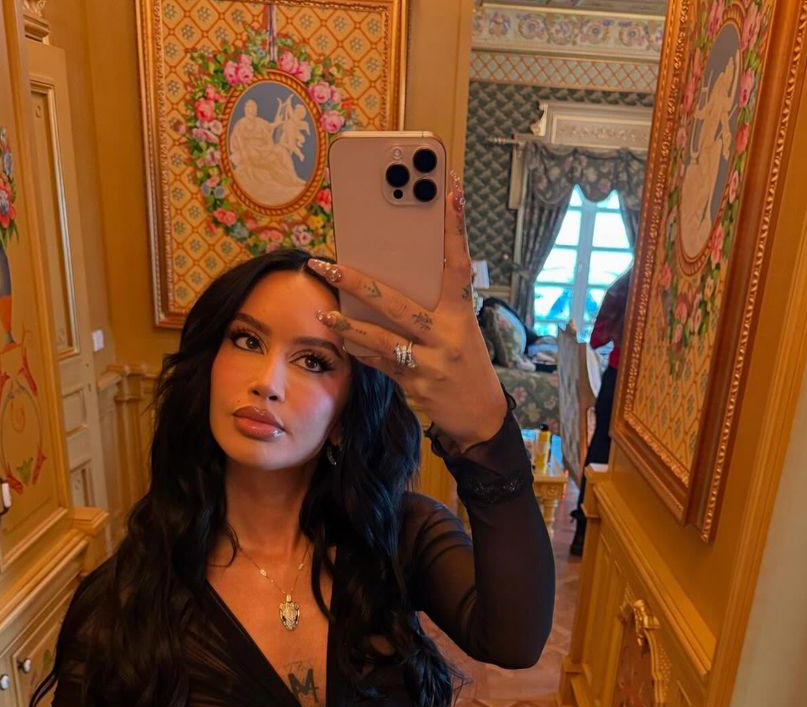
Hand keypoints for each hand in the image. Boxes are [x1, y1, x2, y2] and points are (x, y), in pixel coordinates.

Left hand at [307, 171, 506, 449]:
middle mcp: (446, 335)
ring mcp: (431, 362)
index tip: (450, 189)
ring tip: (324, 312)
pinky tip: (343, 341)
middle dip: (358, 282)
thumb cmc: (467, 365)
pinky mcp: (417, 384)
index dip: (455, 227)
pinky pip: (380, 363)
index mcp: (460, 314)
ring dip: (348, 324)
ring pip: (381, 337)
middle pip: (396, 302)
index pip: (458, 263)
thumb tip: (387, 285)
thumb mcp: (460, 331)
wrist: (482, 416)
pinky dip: (361, 351)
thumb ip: (433, 308)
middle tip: (329, 264)